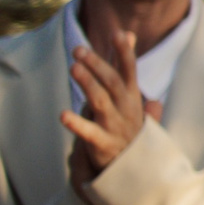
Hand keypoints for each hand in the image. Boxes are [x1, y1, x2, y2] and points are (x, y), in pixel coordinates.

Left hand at [63, 33, 157, 171]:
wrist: (138, 170)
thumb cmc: (128, 128)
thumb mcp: (130, 95)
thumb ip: (124, 65)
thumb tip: (129, 34)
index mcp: (132, 98)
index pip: (130, 71)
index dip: (125, 53)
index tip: (119, 34)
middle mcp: (126, 109)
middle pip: (113, 83)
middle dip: (97, 65)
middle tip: (79, 50)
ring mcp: (115, 127)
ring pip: (102, 102)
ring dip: (88, 85)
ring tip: (74, 69)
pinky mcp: (102, 145)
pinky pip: (89, 134)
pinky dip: (77, 124)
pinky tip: (63, 115)